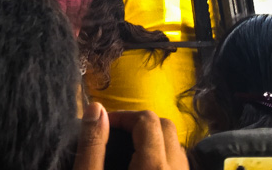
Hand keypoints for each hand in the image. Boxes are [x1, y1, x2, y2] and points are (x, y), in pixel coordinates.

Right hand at [73, 103, 187, 169]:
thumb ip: (92, 144)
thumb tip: (96, 108)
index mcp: (152, 167)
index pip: (147, 119)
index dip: (122, 116)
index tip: (102, 126)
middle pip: (167, 127)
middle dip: (140, 124)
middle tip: (115, 136)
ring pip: (177, 147)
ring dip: (155, 140)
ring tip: (128, 152)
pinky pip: (180, 165)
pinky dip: (164, 158)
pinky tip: (143, 168)